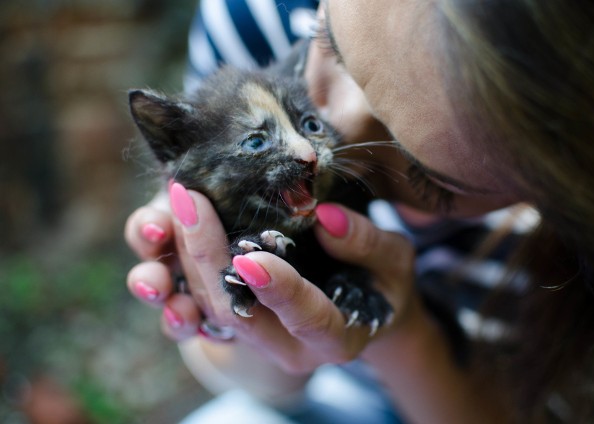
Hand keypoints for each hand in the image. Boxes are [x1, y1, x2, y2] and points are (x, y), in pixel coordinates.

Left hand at [125, 183, 421, 373]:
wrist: (363, 299)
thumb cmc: (383, 280)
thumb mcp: (393, 260)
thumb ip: (367, 244)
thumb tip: (327, 218)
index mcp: (335, 338)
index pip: (307, 318)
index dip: (279, 291)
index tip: (249, 257)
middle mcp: (287, 346)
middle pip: (236, 311)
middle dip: (208, 256)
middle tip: (190, 199)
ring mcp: (255, 335)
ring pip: (206, 303)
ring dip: (185, 254)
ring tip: (177, 199)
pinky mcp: (235, 315)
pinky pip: (196, 293)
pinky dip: (180, 258)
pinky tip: (173, 217)